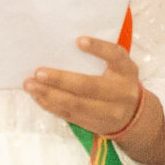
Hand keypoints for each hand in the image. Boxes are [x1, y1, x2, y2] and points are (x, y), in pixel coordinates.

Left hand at [25, 37, 144, 137]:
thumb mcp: (120, 67)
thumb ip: (101, 56)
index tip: (79, 40)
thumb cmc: (119, 81)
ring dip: (49, 94)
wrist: (134, 117)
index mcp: (126, 70)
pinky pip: (69, 115)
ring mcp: (108, 111)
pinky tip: (37, 96)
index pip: (116, 56)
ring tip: (30, 85)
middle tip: (38, 72)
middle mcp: (120, 91)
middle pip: (89, 86)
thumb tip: (65, 43)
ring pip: (75, 104)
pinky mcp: (94, 124)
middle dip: (61, 80)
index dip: (98, 48)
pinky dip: (50, 105)